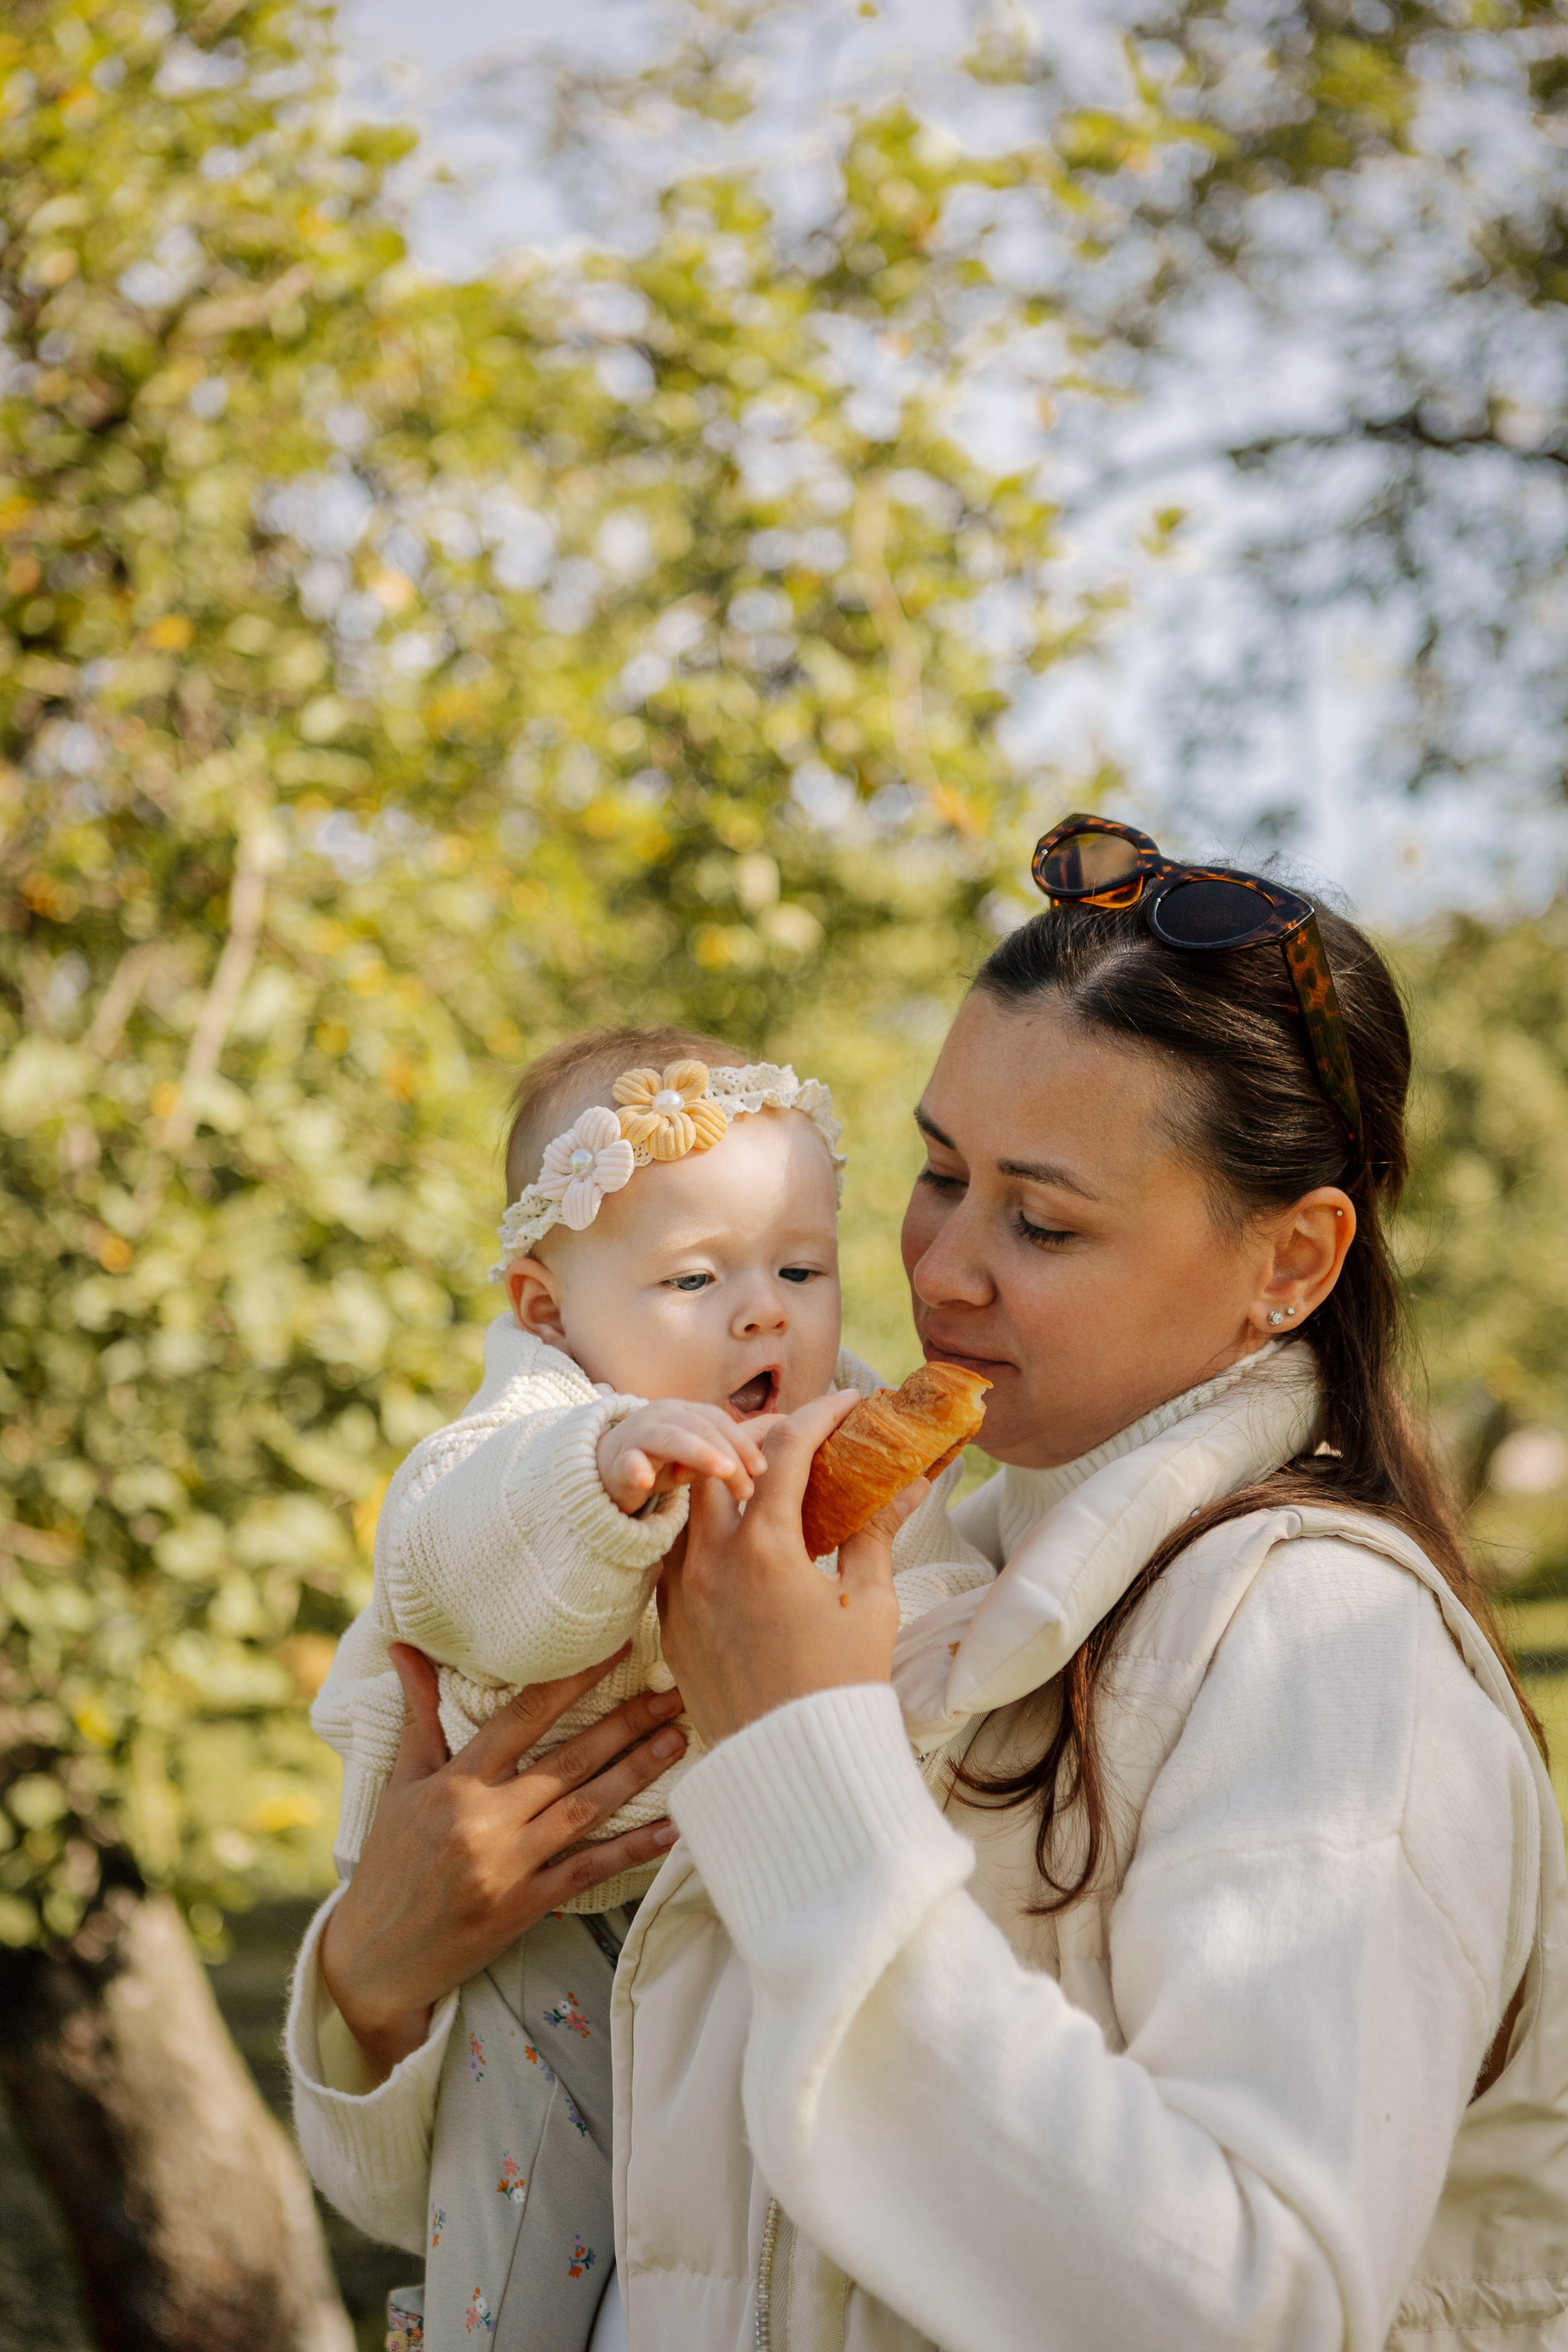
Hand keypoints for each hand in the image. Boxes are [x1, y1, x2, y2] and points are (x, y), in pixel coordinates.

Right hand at [319, 1643, 685, 2081]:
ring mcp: (506, 1866)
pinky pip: (588, 1872)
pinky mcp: (522, 1907)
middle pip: (567, 1761)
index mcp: (453, 1784)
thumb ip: (419, 1716)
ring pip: (585, 1810)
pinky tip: (670, 1829)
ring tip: (676, 1741)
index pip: (522, 1718)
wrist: (372, 1960)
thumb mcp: (400, 1786)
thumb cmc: (388, 1865)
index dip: (572, 1681)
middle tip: (670, 1694)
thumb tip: (405, 1648)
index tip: (616, 1651)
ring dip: (636, 1774)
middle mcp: (483, 1820)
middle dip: (624, 1724)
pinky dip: (632, 1850)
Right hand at [598, 1399, 773, 1512]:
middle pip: (702, 1429)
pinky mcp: (616, 1459)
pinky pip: (627, 1462)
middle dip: (730, 1455)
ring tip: (723, 1471)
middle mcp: (663, 1416)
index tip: (762, 1470)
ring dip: (699, 1453)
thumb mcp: (691, 1462)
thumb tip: (757, 1472)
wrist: (602, 1469)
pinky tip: (647, 1482)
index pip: (718, 1421)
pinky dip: (637, 1469)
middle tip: (748, 1486)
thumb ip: (717, 1460)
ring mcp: (638, 1434)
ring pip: (671, 1438)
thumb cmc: (657, 1463)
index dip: (742, 1443)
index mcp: (685, 1414)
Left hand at [658, 1390, 927, 1745]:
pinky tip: (737, 1542)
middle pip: (718, 1459)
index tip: (851, 1402)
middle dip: (758, 1438)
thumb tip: (912, 1482)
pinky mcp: (669, 1623)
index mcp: (764, 1546)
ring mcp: (680, 1591)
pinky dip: (703, 1533)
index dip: (823, 1414)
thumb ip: (877, 1531)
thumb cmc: (841, 1687)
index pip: (788, 1448)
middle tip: (799, 1439)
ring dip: (722, 1482)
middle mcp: (710, 1559)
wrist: (792, 1767)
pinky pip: (674, 1556)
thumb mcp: (870, 1603)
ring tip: (763, 1485)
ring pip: (686, 1505)